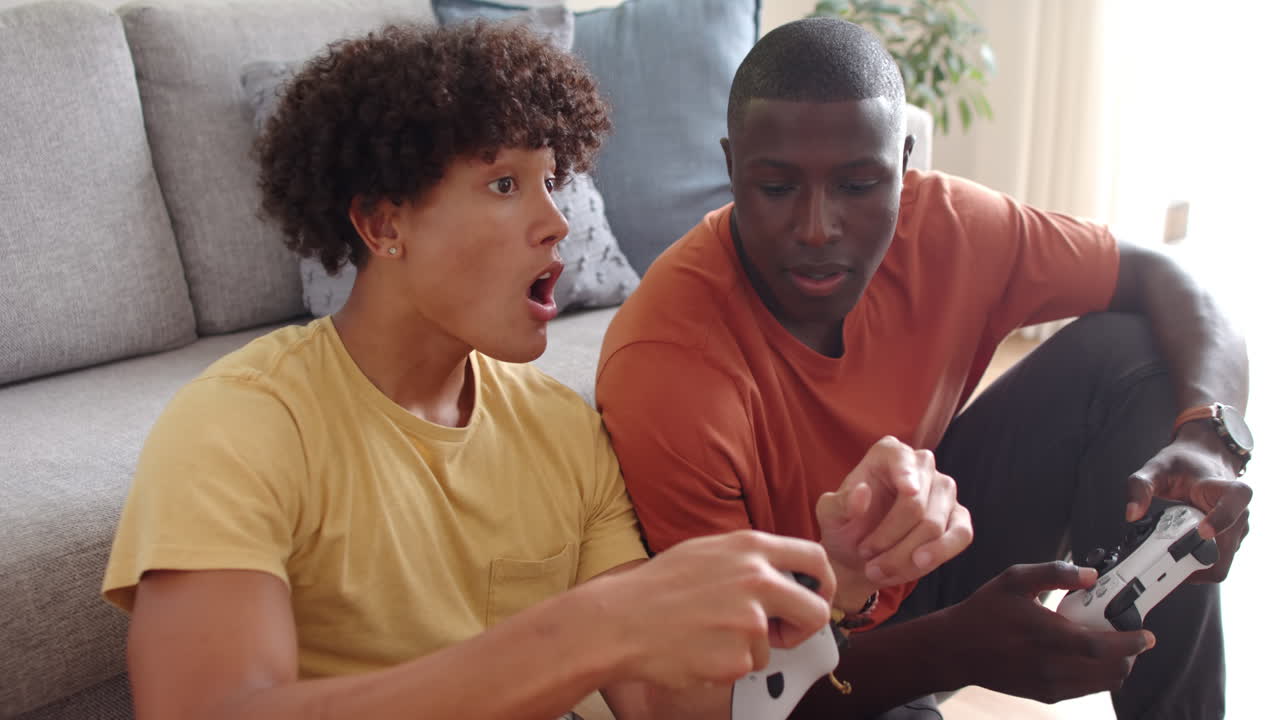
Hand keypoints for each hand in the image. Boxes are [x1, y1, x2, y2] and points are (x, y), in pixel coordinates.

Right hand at [603, 530, 835, 688]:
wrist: (620, 620)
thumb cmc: (657, 587)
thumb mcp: (707, 551)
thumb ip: (749, 559)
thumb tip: (784, 574)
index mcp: (750, 548)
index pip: (814, 559)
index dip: (823, 583)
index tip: (815, 596)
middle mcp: (756, 579)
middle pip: (816, 610)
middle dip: (803, 628)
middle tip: (781, 634)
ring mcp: (749, 620)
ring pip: (773, 646)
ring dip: (748, 648)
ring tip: (708, 635)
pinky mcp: (738, 656)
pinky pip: (747, 667)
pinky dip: (726, 665)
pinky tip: (698, 649)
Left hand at [815, 436, 972, 609]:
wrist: (861, 558)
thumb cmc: (844, 528)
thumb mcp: (830, 516)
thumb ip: (842, 503)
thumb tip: (863, 491)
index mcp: (888, 454)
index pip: (901, 459)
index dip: (905, 474)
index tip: (909, 491)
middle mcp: (922, 465)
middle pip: (916, 504)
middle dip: (890, 538)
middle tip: (865, 555)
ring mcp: (944, 491)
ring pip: (935, 525)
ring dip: (906, 555)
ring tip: (878, 570)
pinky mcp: (959, 517)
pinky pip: (960, 535)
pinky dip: (937, 555)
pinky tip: (917, 565)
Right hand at [943, 562, 1154, 702]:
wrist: (957, 649)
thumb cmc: (985, 612)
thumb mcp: (1014, 579)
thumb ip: (1055, 573)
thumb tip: (1090, 574)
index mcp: (1047, 635)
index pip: (1102, 646)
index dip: (1131, 642)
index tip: (1146, 634)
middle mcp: (1052, 665)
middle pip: (1111, 670)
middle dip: (1129, 655)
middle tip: (1127, 636)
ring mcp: (1050, 684)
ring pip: (1102, 683)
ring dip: (1115, 666)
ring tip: (1107, 645)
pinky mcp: (1046, 694)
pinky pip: (1085, 689)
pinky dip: (1096, 675)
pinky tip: (1085, 656)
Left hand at [1127, 425, 1251, 582]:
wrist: (1201, 460)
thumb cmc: (1183, 463)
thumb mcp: (1156, 468)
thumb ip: (1140, 487)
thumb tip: (1131, 514)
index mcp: (1225, 488)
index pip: (1235, 502)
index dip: (1221, 519)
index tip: (1202, 530)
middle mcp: (1237, 511)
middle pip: (1226, 549)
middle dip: (1196, 561)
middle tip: (1165, 563)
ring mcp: (1234, 529)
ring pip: (1221, 563)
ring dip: (1194, 568)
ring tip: (1166, 560)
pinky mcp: (1228, 541)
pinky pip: (1215, 563)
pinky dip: (1194, 566)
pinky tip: (1174, 558)